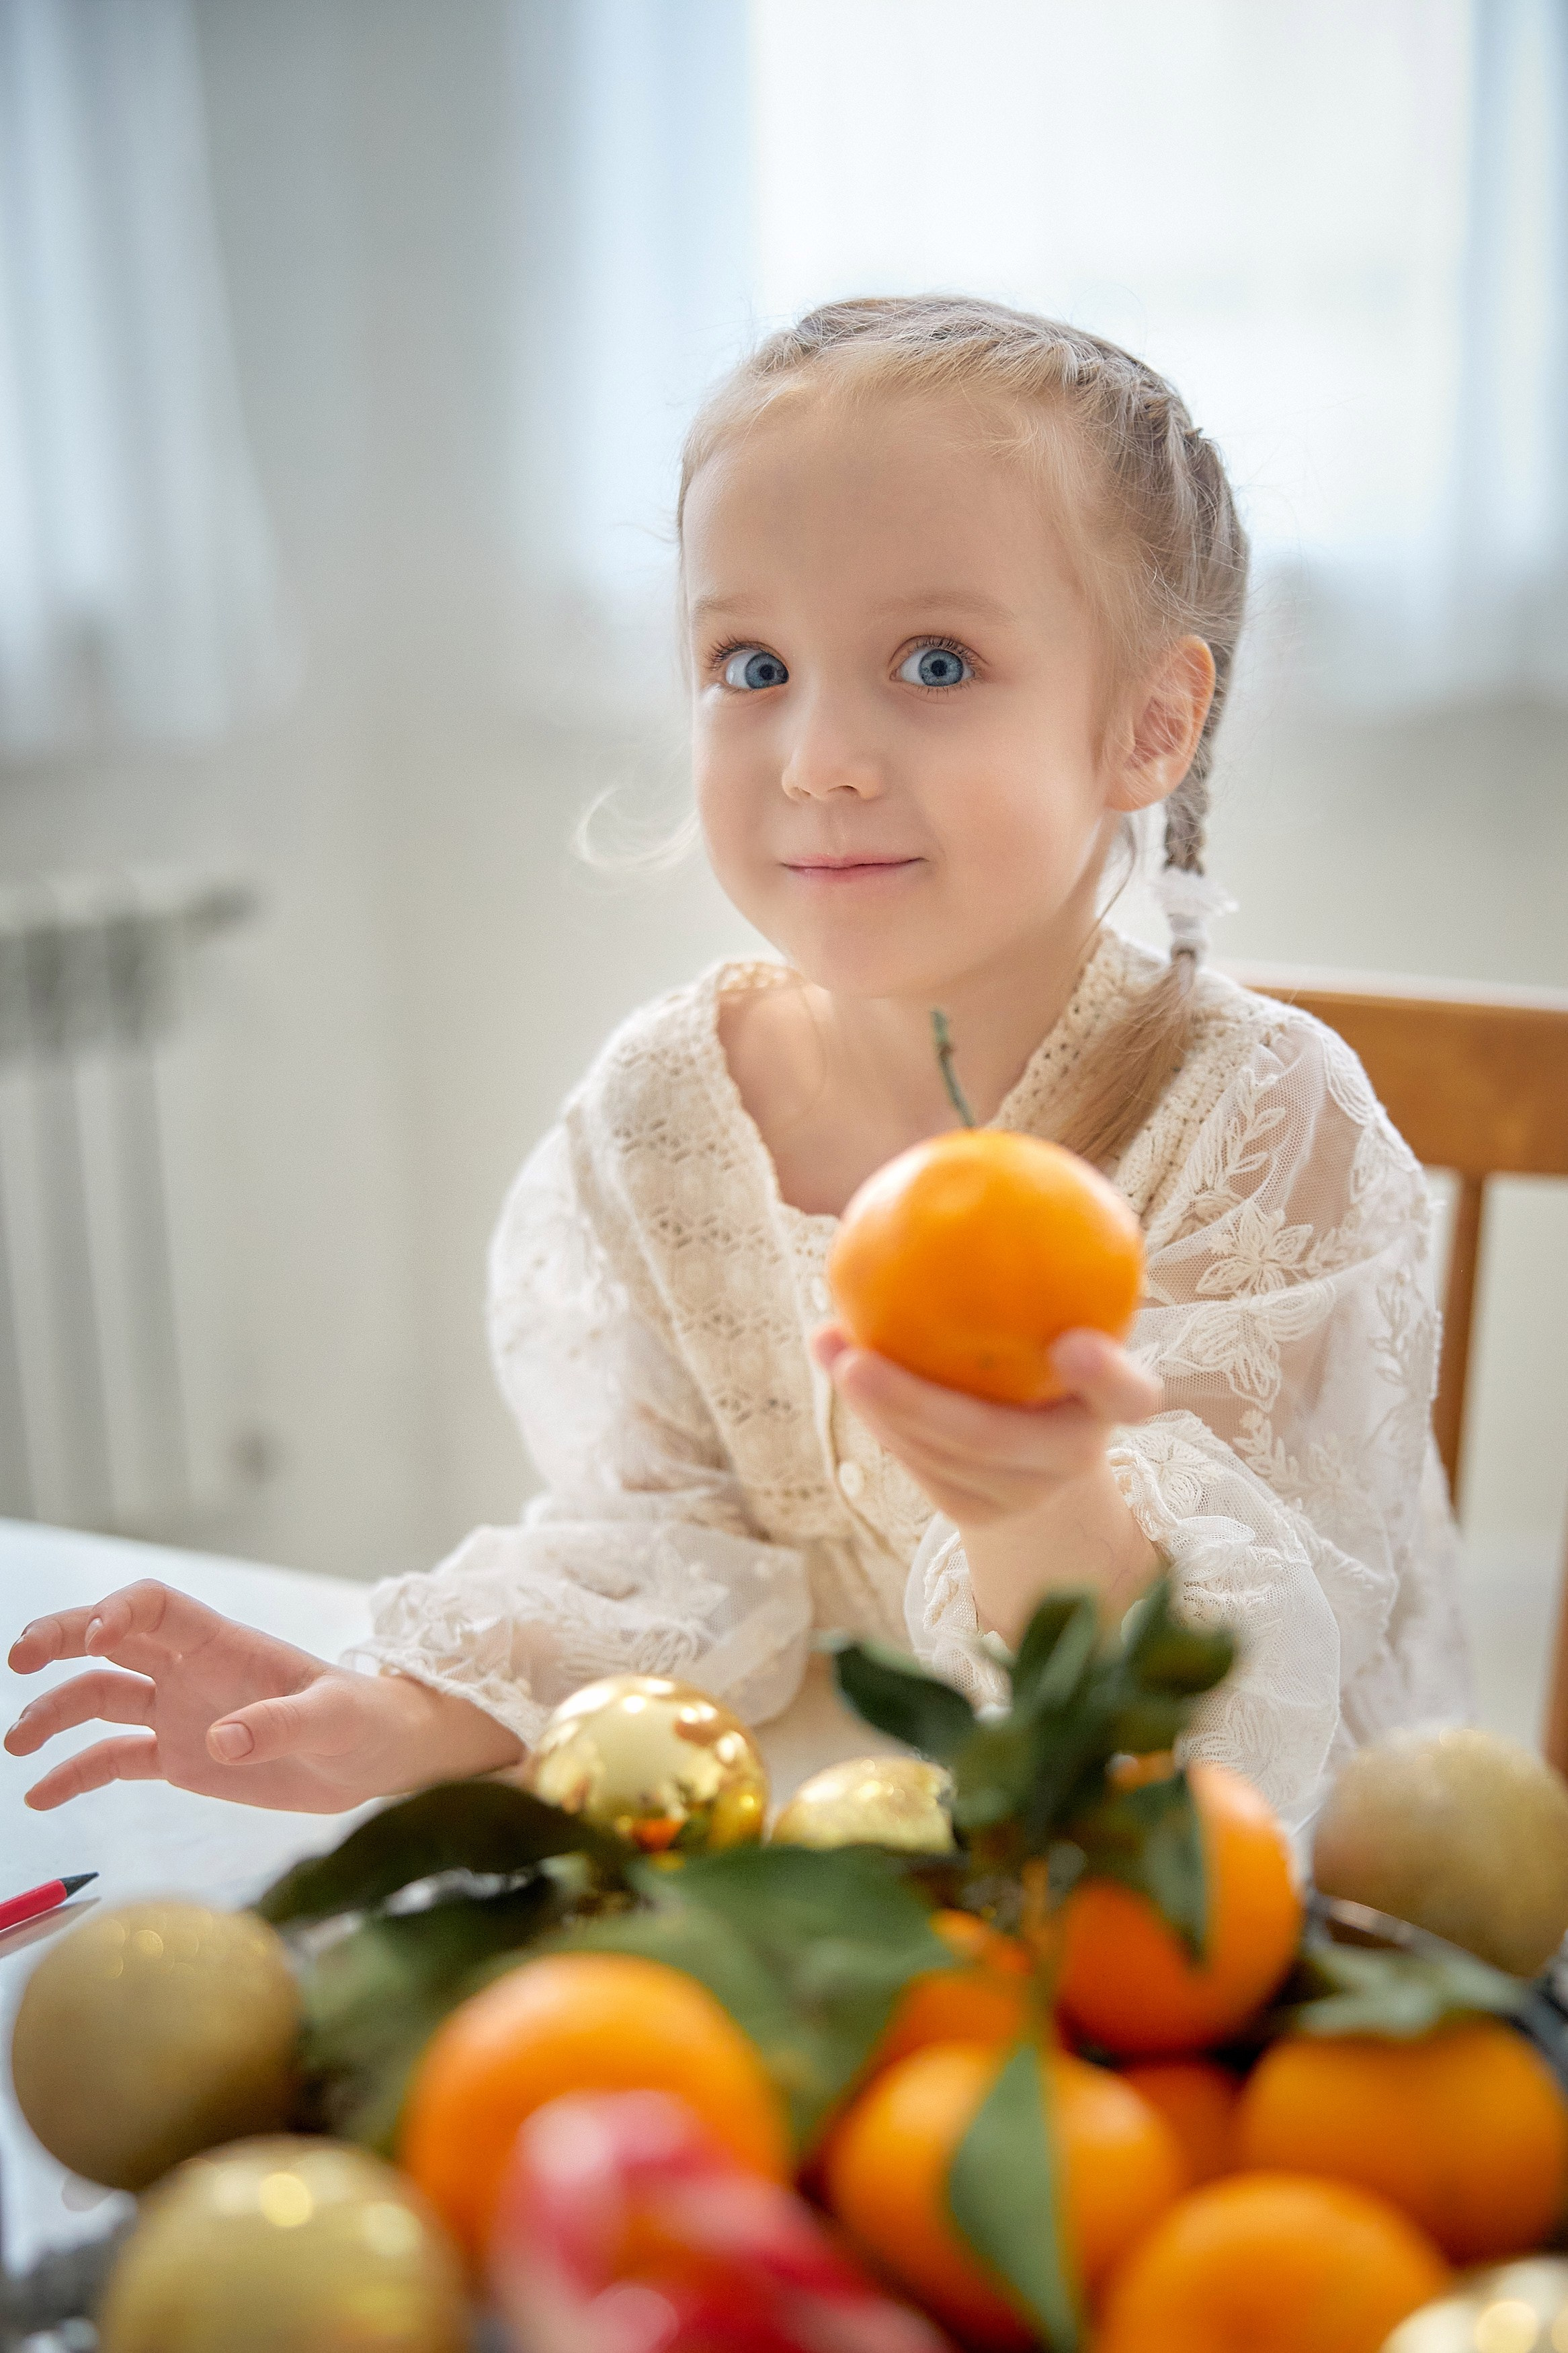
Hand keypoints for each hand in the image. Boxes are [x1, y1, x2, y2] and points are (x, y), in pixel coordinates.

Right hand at [5, 1580, 523, 1812]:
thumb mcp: (337, 1720)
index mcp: (226, 1645)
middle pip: (111, 1641)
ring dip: (54, 1711)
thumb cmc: (367, 1722)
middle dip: (61, 1640)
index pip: (158, 1607)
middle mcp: (192, 1672)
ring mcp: (181, 1713)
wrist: (378, 1760)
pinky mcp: (182, 1759)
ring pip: (101, 1699)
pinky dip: (75, 1772)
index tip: (93, 1638)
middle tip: (20, 1658)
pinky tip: (40, 1791)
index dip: (120, 1612)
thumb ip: (283, 1726)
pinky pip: (114, 1760)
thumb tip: (224, 1740)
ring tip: (14, 1742)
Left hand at [812, 1324, 1163, 1643]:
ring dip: (874, 1406)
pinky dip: (877, 1419)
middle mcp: (1071, 1463)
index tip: (1076, 1345)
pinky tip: (836, 1360)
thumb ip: (1054, 1303)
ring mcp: (1019, 1499)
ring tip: (827, 1342)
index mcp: (1108, 1411)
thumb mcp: (1067, 1343)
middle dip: (914, 1402)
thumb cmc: (1052, 1380)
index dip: (1106, 1377)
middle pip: (991, 1439)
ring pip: (938, 1458)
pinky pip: (918, 1467)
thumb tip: (1004, 1190)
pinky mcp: (974, 1514)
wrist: (1047, 1474)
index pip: (1128, 1396)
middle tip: (852, 1357)